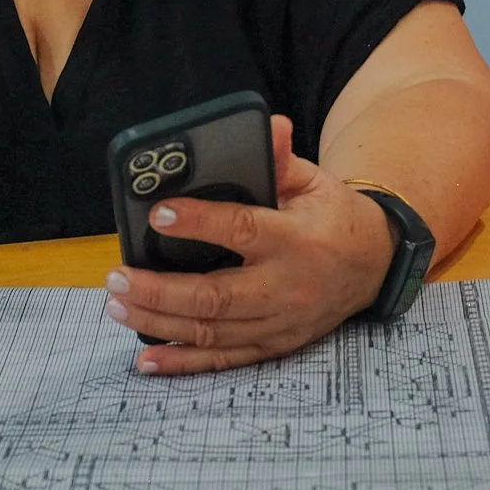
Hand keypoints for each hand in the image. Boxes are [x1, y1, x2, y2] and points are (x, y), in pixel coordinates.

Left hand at [102, 114, 396, 374]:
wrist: (373, 265)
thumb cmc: (332, 216)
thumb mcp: (315, 181)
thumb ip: (283, 160)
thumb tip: (268, 127)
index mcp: (297, 239)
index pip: (243, 230)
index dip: (199, 223)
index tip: (158, 214)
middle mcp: (287, 287)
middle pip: (216, 296)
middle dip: (160, 289)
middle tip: (117, 275)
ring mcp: (280, 323)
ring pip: (211, 331)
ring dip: (159, 321)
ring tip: (117, 304)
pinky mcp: (274, 345)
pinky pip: (223, 360)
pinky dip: (183, 363)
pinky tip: (146, 358)